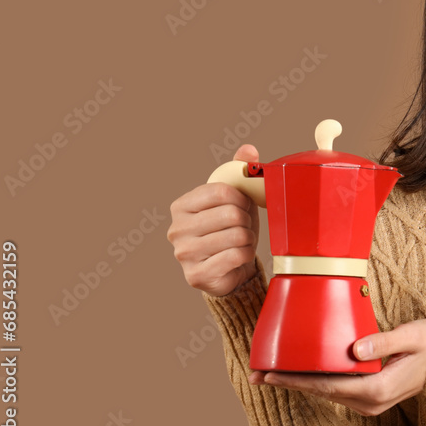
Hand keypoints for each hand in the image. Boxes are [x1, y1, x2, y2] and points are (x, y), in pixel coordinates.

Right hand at [167, 144, 261, 296]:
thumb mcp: (235, 198)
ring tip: (242, 241)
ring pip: (236, 236)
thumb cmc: (231, 229)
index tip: (244, 204)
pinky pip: (236, 256)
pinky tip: (239, 257)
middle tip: (244, 225)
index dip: (241, 197)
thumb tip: (248, 150)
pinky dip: (246, 255)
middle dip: (246, 220)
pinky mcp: (197, 275)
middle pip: (231, 215)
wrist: (230, 269)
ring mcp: (184, 254)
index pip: (221, 191)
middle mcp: (177, 229)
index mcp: (181, 205)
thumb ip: (239, 171)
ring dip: (248, 238)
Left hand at [249, 319, 425, 415]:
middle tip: (258, 374)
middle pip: (322, 392)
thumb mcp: (412, 337)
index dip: (298, 379)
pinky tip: (302, 373)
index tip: (272, 374)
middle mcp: (370, 402)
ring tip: (273, 374)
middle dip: (290, 382)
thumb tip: (355, 349)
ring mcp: (369, 403)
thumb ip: (384, 341)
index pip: (328, 385)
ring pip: (327, 393)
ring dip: (301, 383)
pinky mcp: (369, 397)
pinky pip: (337, 390)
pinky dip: (317, 382)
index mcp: (377, 389)